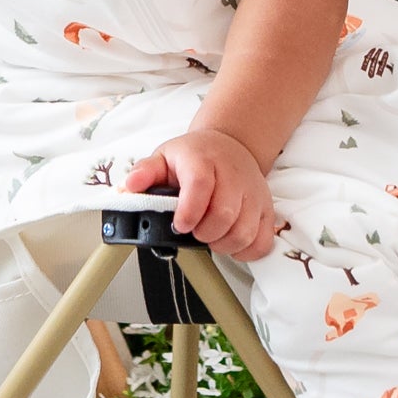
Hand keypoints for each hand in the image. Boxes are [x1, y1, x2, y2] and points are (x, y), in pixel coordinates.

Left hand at [126, 129, 281, 262]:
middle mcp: (233, 175)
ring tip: (211, 237)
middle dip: (204, 233)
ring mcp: (253, 193)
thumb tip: (130, 186)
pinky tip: (231, 242)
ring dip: (223, 244)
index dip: (189, 211)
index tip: (180, 225)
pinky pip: (263, 241)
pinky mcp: (267, 209)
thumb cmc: (196, 156)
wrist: (230, 146)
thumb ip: (145, 172)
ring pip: (244, 232)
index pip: (201, 185)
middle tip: (193, 231)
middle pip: (224, 215)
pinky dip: (246, 251)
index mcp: (204, 160)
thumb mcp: (165, 156)